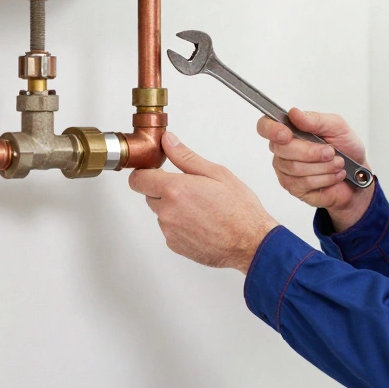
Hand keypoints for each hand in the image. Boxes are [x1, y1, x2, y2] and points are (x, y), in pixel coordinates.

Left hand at [128, 133, 278, 273]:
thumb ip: (186, 157)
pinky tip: (202, 224)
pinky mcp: (174, 245)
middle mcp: (167, 212)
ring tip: (202, 210)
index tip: (157, 172)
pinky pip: (170, 229)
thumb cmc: (240, 209)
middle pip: (149, 195)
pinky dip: (181, 225)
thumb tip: (168, 142)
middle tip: (192, 190)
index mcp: (175, 190)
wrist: (251, 243)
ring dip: (174, 209)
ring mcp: (169, 231)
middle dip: (164, 190)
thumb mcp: (217, 174)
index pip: (137, 179)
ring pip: (161, 213)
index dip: (145, 173)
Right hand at [255, 108, 374, 232]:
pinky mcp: (294, 188)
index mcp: (291, 130)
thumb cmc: (346, 148)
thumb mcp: (337, 127)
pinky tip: (334, 175)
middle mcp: (284, 150)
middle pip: (282, 149)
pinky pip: (304, 183)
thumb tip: (294, 113)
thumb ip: (316, 120)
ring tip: (337, 163)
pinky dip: (325, 178)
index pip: (265, 126)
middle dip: (311, 151)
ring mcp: (286, 170)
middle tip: (331, 152)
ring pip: (295, 167)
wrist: (358, 175)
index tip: (286, 134)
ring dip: (323, 166)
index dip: (271, 130)